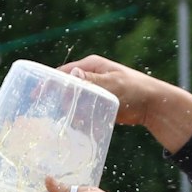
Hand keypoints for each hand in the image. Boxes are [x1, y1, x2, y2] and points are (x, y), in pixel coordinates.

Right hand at [58, 55, 191, 152]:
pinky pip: (84, 109)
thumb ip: (93, 82)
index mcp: (91, 65)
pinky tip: (76, 127)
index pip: (63, 72)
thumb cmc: (136, 91)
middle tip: (50, 113)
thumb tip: (72, 76)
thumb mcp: (113, 85)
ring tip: (63, 122)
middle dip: (58, 99)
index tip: (35, 94)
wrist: (155, 105)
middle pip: (66, 87)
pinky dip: (80, 117)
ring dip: (69, 110)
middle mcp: (91, 75)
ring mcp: (96, 89)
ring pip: (74, 100)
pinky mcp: (100, 103)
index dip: (48, 82)